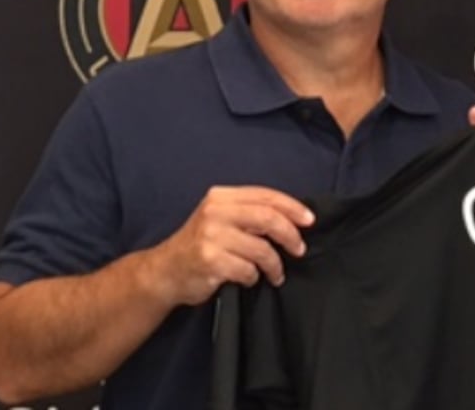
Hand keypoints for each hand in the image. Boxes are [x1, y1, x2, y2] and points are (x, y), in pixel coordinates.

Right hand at [143, 186, 313, 306]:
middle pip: (268, 218)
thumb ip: (250, 213)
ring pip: (261, 248)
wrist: (164, 272)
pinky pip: (247, 270)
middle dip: (290, 235)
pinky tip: (248, 279)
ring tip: (275, 273)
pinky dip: (253, 277)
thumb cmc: (201, 245)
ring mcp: (211, 236)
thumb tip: (294, 218)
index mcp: (221, 197)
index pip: (266, 196)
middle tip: (299, 249)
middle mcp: (215, 212)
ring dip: (274, 265)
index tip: (309, 221)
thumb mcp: (221, 219)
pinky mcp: (209, 261)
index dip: (292, 207)